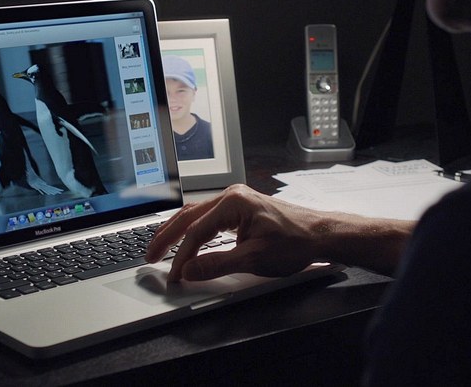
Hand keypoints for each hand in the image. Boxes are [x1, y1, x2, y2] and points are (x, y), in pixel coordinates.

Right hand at [145, 184, 337, 281]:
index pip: (197, 231)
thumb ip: (217, 264)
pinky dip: (194, 231)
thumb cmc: (295, 242)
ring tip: (160, 248)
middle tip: (150, 256)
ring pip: (196, 215)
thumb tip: (189, 271)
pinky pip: (209, 217)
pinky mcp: (241, 209)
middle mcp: (232, 196)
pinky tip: (187, 241)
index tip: (174, 275)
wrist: (321, 235)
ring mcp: (236, 201)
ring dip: (178, 232)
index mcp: (234, 202)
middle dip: (167, 237)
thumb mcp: (254, 259)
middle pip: (188, 216)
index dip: (182, 255)